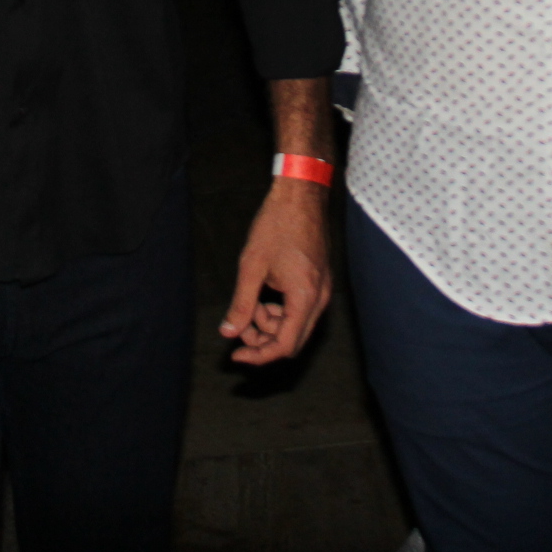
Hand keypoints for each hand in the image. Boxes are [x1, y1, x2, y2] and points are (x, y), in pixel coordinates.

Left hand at [220, 180, 330, 365]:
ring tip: (250, 302)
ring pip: (296, 327)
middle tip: (238, 326)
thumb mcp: (251, 266)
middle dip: (263, 341)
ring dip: (270, 324)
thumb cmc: (276, 225)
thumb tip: (229, 333)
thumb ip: (241, 304)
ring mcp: (322, 291)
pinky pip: (300, 310)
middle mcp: (320, 299)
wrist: (300, 195)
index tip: (235, 356)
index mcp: (304, 298)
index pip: (284, 346)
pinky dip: (280, 311)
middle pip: (292, 341)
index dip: (258, 356)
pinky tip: (263, 294)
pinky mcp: (320, 282)